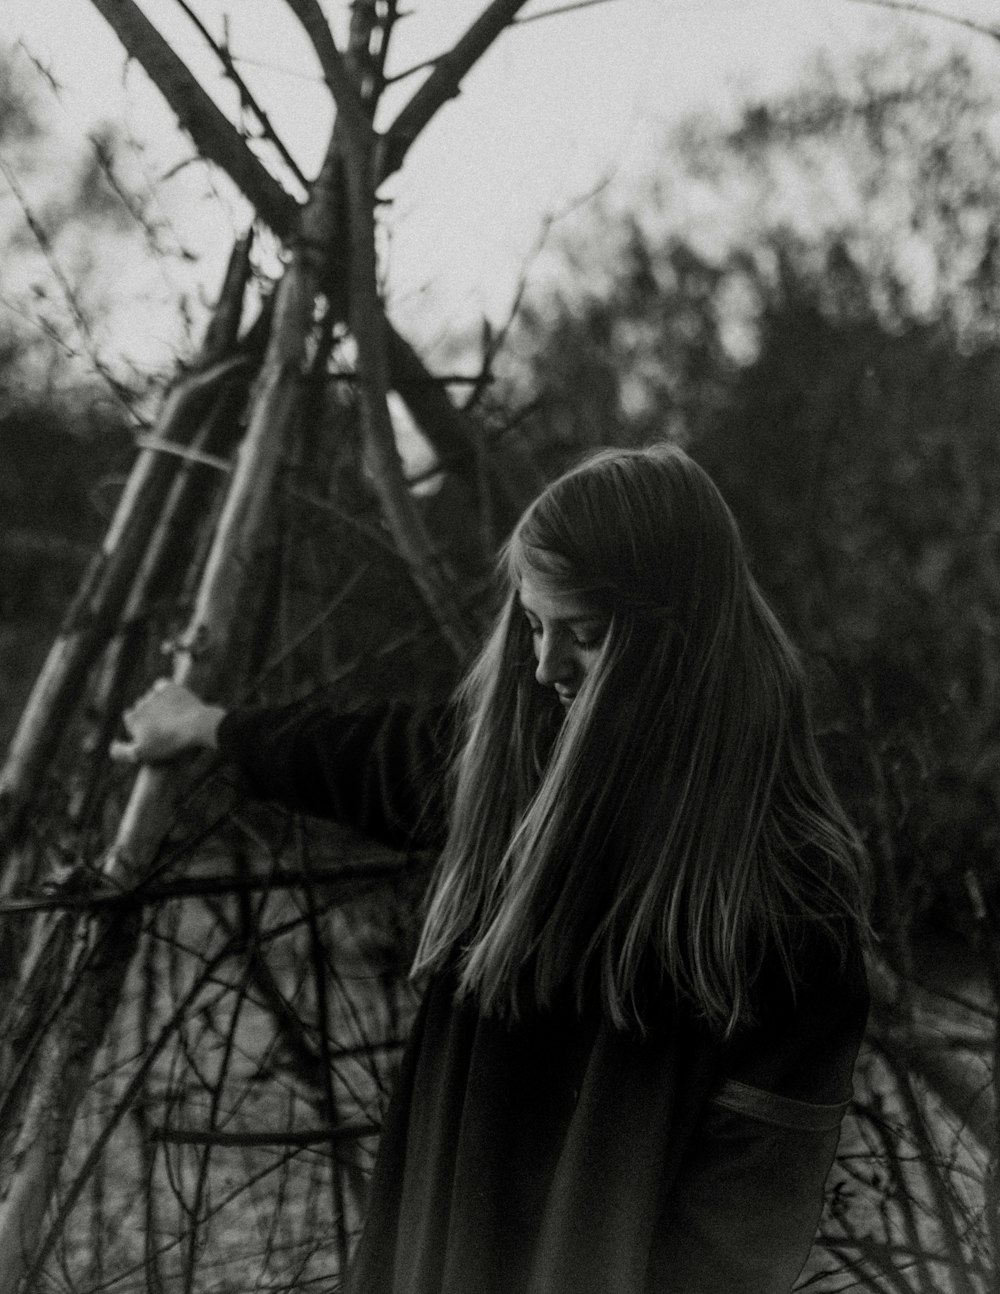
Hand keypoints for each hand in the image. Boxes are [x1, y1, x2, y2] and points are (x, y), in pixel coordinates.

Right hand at [110, 679, 225, 764]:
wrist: (194, 726)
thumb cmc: (168, 742)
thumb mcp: (142, 754)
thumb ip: (121, 752)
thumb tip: (111, 746)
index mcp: (132, 718)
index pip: (131, 720)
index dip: (141, 727)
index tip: (155, 734)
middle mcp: (140, 704)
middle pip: (142, 708)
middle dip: (151, 716)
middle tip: (166, 726)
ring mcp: (155, 695)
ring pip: (153, 697)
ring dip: (160, 704)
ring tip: (174, 715)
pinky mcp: (169, 687)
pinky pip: (162, 685)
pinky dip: (167, 691)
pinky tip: (175, 700)